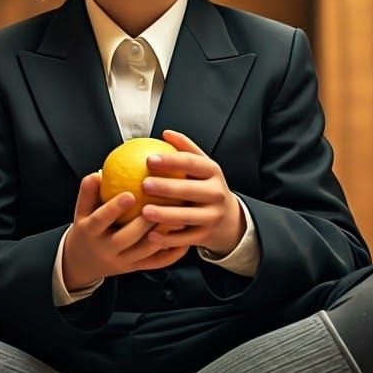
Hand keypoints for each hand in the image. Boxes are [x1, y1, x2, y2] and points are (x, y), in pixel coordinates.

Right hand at [63, 170, 192, 289]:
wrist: (84, 263)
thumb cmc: (87, 228)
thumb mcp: (81, 211)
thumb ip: (89, 192)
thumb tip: (99, 171)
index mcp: (90, 233)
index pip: (101, 220)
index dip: (114, 208)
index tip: (129, 194)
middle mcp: (106, 249)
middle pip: (127, 238)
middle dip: (145, 224)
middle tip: (163, 205)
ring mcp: (122, 262)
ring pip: (145, 252)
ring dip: (164, 236)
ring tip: (180, 219)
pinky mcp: (136, 269)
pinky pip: (156, 263)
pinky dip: (172, 253)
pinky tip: (186, 239)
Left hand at [138, 129, 244, 254]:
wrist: (229, 218)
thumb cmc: (206, 186)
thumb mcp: (203, 166)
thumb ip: (186, 149)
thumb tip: (165, 133)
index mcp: (213, 172)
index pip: (192, 163)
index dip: (171, 161)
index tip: (149, 159)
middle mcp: (216, 193)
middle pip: (190, 190)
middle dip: (167, 187)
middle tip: (144, 184)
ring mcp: (213, 216)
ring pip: (187, 216)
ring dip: (165, 215)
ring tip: (143, 212)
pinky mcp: (206, 235)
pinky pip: (185, 238)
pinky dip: (167, 239)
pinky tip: (150, 236)